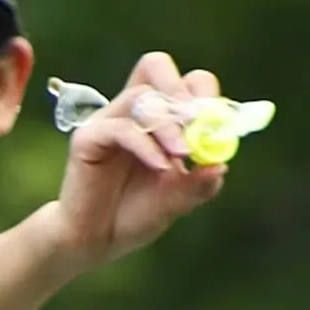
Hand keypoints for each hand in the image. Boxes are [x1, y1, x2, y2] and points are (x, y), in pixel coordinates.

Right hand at [48, 51, 230, 266]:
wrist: (95, 243)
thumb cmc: (135, 216)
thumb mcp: (178, 201)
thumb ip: (199, 184)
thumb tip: (221, 164)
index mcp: (158, 119)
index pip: (184, 82)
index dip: (204, 92)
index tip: (220, 120)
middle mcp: (132, 112)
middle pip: (155, 66)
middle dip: (181, 88)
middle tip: (198, 121)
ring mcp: (108, 122)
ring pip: (141, 96)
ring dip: (169, 124)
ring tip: (183, 154)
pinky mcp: (87, 139)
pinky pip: (121, 128)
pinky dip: (147, 146)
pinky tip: (161, 168)